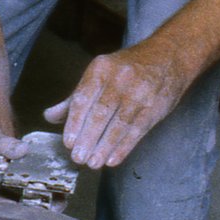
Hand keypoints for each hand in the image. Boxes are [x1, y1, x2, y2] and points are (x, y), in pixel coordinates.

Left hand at [43, 49, 185, 168]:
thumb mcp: (101, 73)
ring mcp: (139, 93)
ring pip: (118, 125)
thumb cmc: (129, 68)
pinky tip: (113, 159)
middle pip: (100, 114)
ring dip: (104, 147)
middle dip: (87, 138)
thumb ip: (76, 96)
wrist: (169, 56)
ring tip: (93, 163)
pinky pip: (136, 130)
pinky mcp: (154, 106)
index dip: (74, 123)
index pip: (83, 99)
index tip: (68, 142)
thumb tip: (50, 116)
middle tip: (78, 158)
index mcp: (101, 69)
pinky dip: (124, 147)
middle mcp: (120, 79)